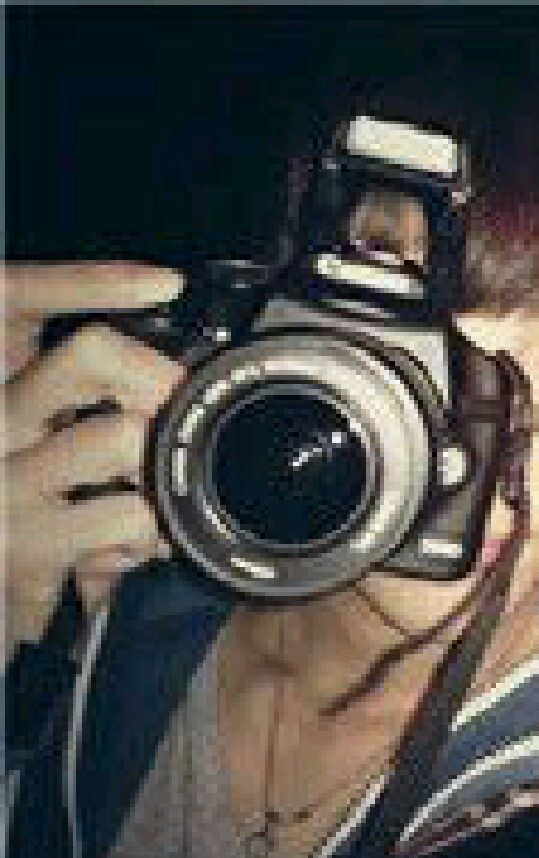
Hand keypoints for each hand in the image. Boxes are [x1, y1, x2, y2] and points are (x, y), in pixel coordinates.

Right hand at [2, 262, 185, 656]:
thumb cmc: (33, 525)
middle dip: (154, 378)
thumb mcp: (54, 461)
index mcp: (5, 393)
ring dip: (158, 470)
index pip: (23, 297)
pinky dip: (153, 532)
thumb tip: (167, 383)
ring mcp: (7, 482)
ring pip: (117, 434)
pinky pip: (127, 513)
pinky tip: (138, 548)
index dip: (95, 283)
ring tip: (155, 501)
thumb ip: (89, 416)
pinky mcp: (29, 541)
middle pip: (87, 353)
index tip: (164, 283)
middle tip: (176, 411)